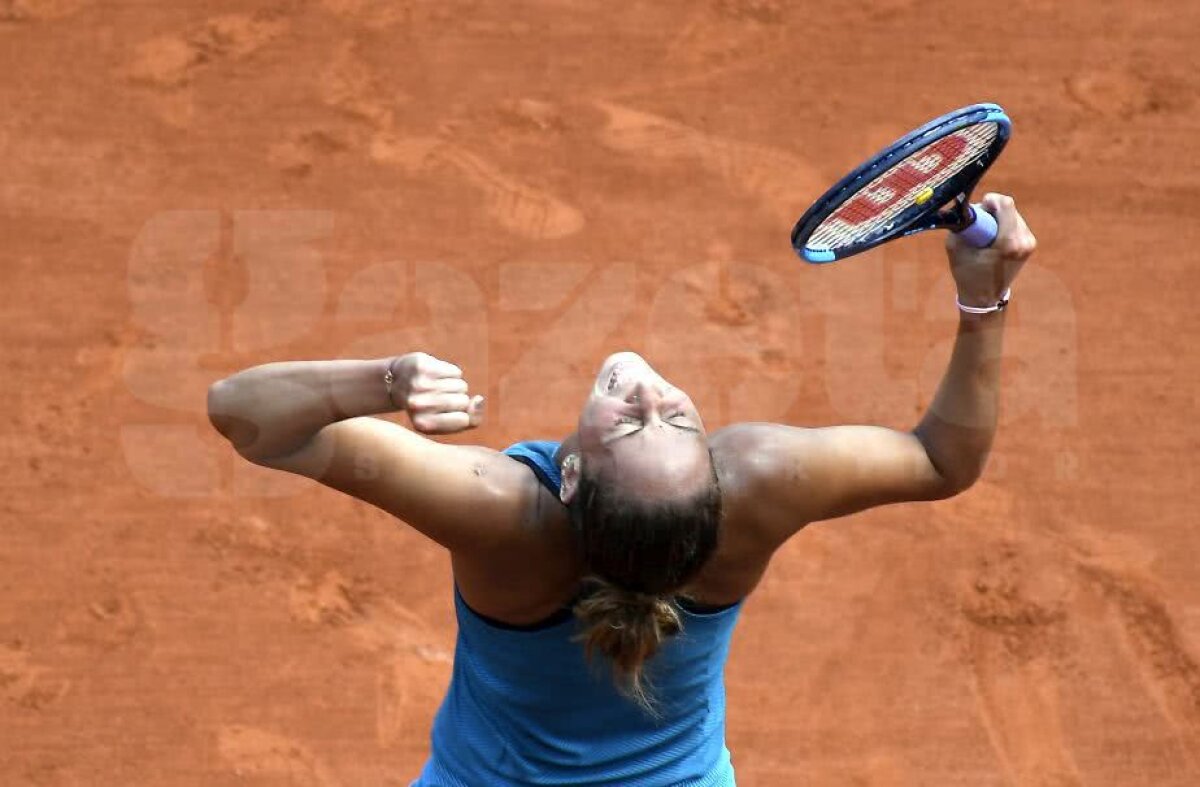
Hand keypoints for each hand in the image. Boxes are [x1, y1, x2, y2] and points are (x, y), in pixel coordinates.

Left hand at [388, 352, 484, 433]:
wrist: (395, 384)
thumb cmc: (427, 408)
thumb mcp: (447, 424)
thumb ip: (471, 420)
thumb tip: (479, 399)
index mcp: (422, 424)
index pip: (464, 420)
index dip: (462, 416)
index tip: (447, 415)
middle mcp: (418, 405)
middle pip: (464, 401)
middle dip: (459, 401)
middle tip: (440, 400)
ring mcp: (419, 384)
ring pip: (461, 386)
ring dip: (455, 387)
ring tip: (438, 388)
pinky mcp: (423, 366)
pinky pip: (456, 372)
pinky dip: (451, 374)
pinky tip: (437, 376)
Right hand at [946, 193, 1037, 307]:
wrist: (984, 298)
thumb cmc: (967, 274)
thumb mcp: (956, 247)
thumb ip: (962, 223)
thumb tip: (967, 206)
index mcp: (1008, 242)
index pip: (1006, 204)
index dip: (991, 200)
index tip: (980, 206)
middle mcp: (1023, 241)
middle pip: (1010, 209)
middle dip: (993, 210)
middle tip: (979, 222)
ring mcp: (1030, 243)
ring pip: (1014, 215)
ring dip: (999, 218)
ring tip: (986, 233)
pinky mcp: (1030, 245)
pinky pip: (1016, 224)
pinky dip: (1004, 225)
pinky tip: (994, 238)